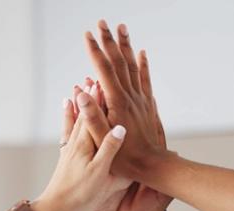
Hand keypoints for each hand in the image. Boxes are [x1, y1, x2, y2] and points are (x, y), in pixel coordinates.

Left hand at [36, 92, 127, 210]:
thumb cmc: (81, 195)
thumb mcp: (101, 172)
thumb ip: (110, 148)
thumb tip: (121, 126)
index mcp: (86, 145)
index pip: (94, 116)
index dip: (99, 99)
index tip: (104, 81)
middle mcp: (76, 144)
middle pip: (84, 115)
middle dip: (90, 98)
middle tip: (94, 78)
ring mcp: (70, 152)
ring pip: (76, 123)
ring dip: (79, 106)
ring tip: (79, 89)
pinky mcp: (67, 160)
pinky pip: (69, 135)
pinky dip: (68, 123)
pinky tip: (67, 117)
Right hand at [83, 20, 171, 180]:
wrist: (152, 166)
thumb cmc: (125, 158)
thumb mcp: (102, 140)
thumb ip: (91, 116)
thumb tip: (81, 92)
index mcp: (117, 102)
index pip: (104, 70)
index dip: (94, 51)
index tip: (87, 34)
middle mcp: (131, 96)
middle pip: (119, 61)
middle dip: (109, 41)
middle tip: (102, 22)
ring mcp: (140, 99)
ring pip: (133, 65)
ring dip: (126, 46)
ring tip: (122, 28)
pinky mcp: (146, 105)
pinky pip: (145, 79)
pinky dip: (143, 64)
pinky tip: (141, 53)